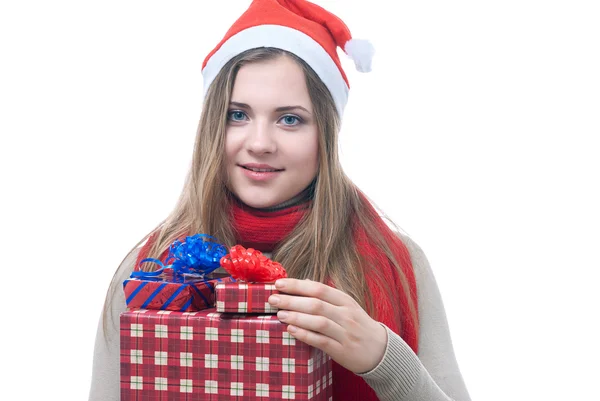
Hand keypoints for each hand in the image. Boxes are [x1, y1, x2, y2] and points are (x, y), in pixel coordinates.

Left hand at [268, 278, 387, 373]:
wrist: (380, 350)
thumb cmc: (358, 325)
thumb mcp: (347, 306)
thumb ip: (327, 296)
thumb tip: (306, 282)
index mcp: (346, 301)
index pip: (319, 289)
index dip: (297, 285)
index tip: (279, 283)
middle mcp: (346, 315)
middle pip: (316, 304)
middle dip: (292, 300)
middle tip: (273, 299)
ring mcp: (345, 333)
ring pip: (318, 322)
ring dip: (297, 317)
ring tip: (279, 314)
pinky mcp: (342, 350)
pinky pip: (321, 341)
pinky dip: (305, 335)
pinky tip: (291, 331)